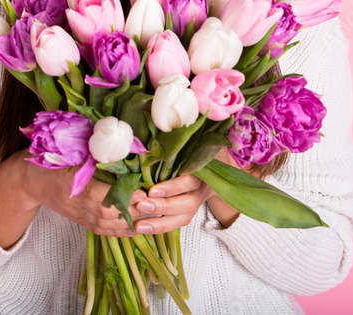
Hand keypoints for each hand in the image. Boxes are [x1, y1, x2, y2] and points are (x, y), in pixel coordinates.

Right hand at [15, 149, 152, 237]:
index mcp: (71, 183)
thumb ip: (90, 147)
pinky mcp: (79, 220)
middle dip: (132, 211)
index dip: (122, 196)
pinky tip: (136, 227)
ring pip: (106, 225)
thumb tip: (117, 136)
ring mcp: (77, 214)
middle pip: (107, 213)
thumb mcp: (67, 149)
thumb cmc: (48, 158)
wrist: (27, 179)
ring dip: (130, 223)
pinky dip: (119, 232)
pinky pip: (101, 230)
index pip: (100, 195)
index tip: (143, 191)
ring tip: (151, 216)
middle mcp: (75, 202)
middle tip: (155, 203)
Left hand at [129, 148, 249, 234]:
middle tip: (141, 205)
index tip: (153, 189)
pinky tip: (141, 230)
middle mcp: (202, 189)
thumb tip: (154, 124)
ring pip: (181, 218)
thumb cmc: (194, 147)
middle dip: (163, 206)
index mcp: (203, 169)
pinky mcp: (188, 213)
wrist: (214, 164)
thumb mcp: (190, 141)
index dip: (172, 187)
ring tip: (138, 225)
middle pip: (186, 203)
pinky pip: (176, 224)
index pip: (189, 181)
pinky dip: (159, 228)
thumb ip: (177, 138)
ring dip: (159, 223)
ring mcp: (196, 203)